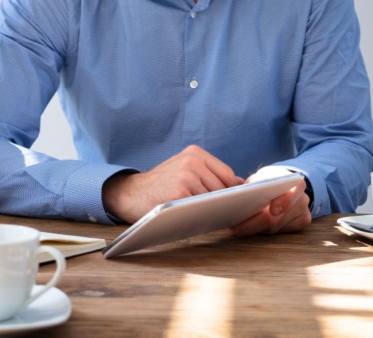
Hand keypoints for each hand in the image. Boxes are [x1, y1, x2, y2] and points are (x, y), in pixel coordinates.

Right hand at [102, 145, 244, 223]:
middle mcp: (191, 161)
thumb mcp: (184, 170)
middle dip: (223, 202)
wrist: (130, 194)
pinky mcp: (179, 192)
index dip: (230, 192)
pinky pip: (201, 208)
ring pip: (214, 199)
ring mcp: (186, 175)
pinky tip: (195, 218)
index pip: (227, 174)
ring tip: (204, 216)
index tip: (230, 203)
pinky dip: (202, 215)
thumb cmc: (161, 186)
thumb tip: (242, 184)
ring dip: (213, 210)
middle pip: (223, 187)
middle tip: (217, 213)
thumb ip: (210, 174)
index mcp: (194, 153)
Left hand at [229, 166, 310, 235]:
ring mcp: (303, 212)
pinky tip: (253, 228)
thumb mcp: (261, 177)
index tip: (272, 210)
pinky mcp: (301, 223)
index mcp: (295, 183)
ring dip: (255, 229)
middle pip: (277, 218)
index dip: (284, 202)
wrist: (284, 183)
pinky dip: (264, 231)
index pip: (291, 193)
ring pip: (275, 228)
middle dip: (253, 224)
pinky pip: (279, 232)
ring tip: (238, 228)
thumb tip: (239, 198)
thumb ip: (254, 186)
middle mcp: (302, 199)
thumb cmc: (269, 180)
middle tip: (235, 228)